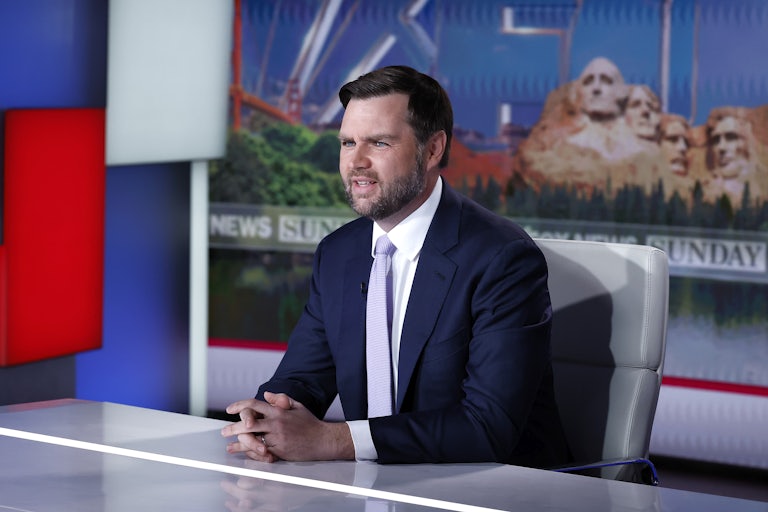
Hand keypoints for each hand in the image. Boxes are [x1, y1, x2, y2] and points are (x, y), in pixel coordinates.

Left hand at [221, 392, 354, 461]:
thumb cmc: (310, 424)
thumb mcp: (297, 406)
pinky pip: (260, 452)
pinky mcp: (279, 451)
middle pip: (248, 423)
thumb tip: (267, 394)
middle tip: (224, 431)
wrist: (323, 440)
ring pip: (252, 440)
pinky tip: (244, 454)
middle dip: (233, 427)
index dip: (240, 405)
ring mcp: (277, 438)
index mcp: (279, 411)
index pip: (254, 405)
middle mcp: (276, 424)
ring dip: (238, 443)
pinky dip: (250, 453)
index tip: (230, 409)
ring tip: (230, 446)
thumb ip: (281, 399)